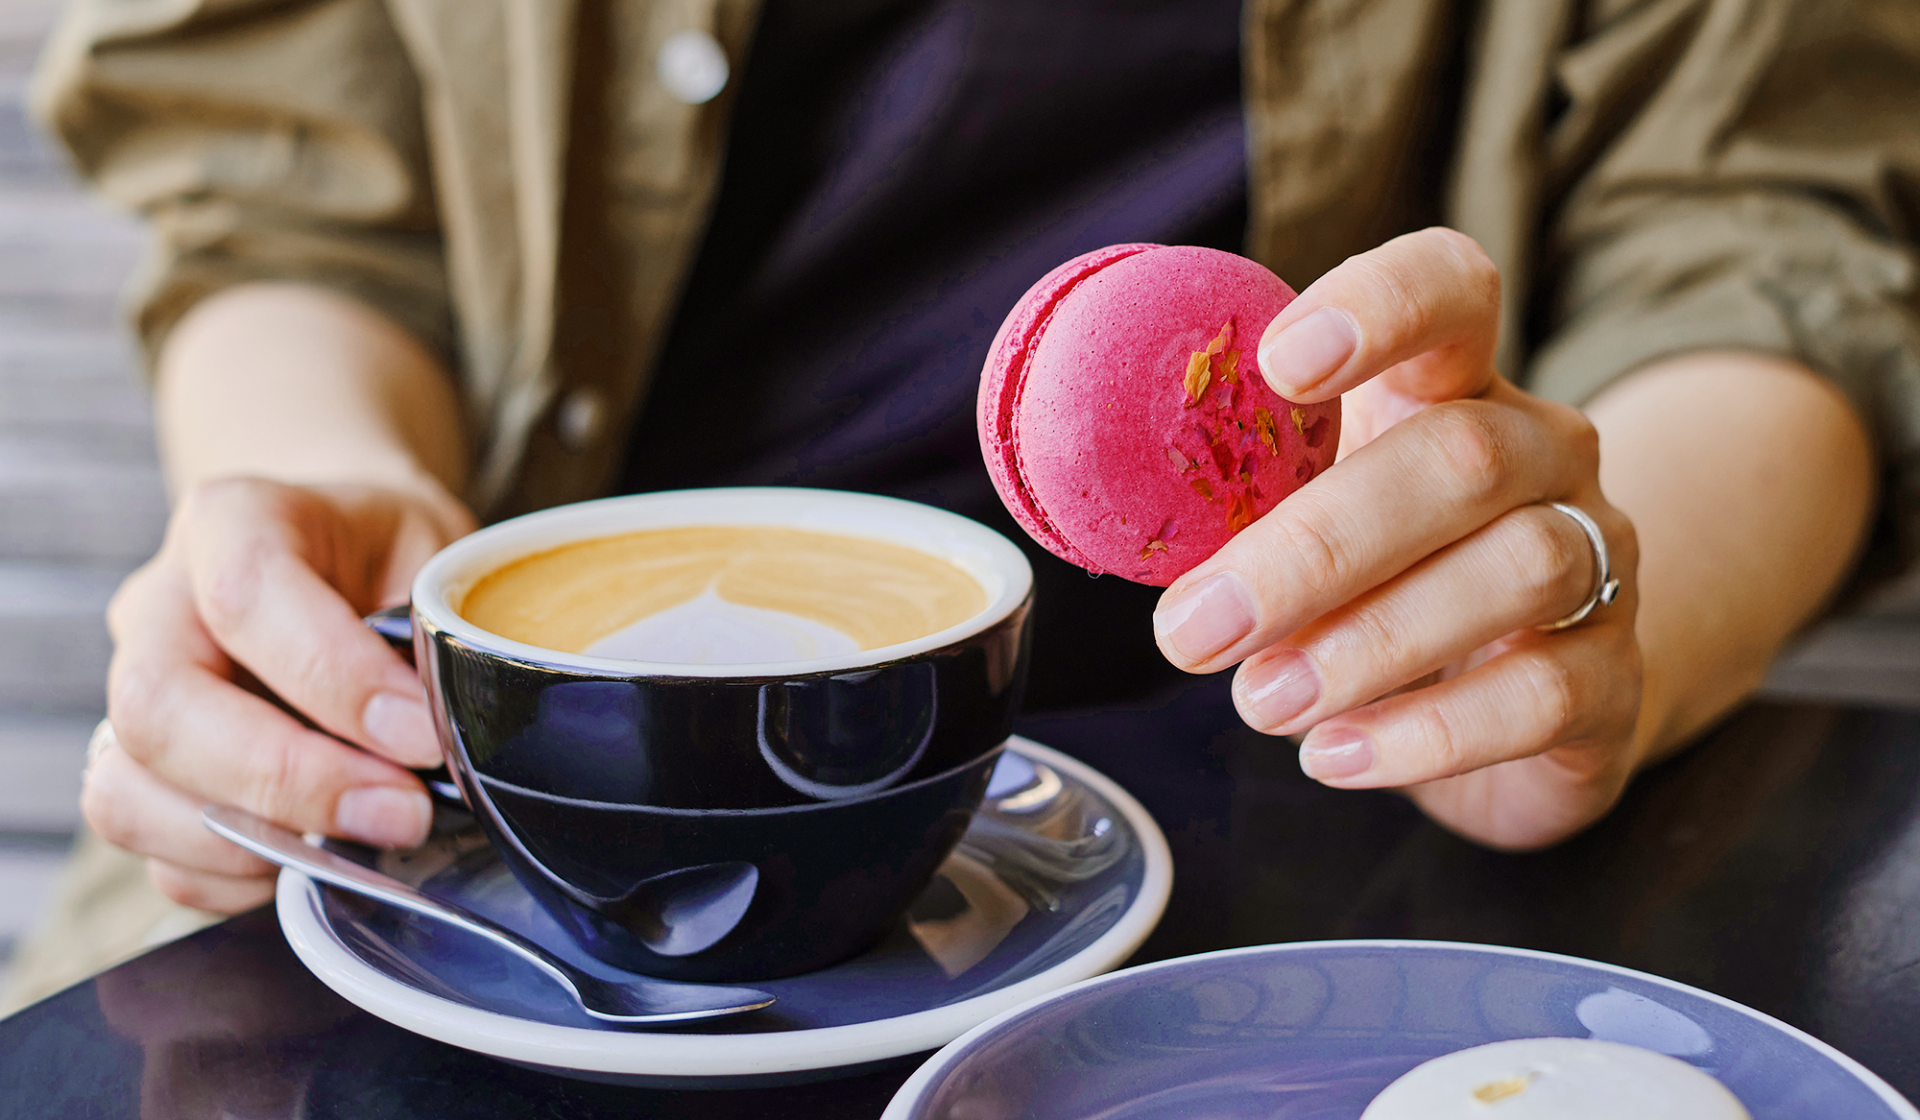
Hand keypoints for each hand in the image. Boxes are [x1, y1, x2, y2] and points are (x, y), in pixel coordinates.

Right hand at [84, 478, 475, 910]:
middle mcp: (160, 606)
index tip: (422, 735)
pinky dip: (236, 878)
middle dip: (289, 781)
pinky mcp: (142, 775)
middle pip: (158, 707)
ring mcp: (136, 694)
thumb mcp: (434, 551)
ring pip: (127, 791)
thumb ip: (433, 628)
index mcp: (234, 520)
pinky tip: (316, 856)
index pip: (245, 593)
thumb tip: (446, 741)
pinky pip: (153, 854)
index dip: (335, 678)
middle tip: (403, 814)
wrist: (351, 555)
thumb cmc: (397, 555)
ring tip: (362, 844)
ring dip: (253, 840)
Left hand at [1152, 227, 1642, 848]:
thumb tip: (1100, 511)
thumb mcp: (1309, 515)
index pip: (1451, 291)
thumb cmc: (1385, 581)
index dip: (1381, 305)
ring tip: (1259, 702)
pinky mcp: (1615, 680)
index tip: (1282, 363)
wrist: (1529, 702)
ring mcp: (1601, 560)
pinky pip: (1544, 693)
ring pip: (1518, 570)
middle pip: (1462, 459)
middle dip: (1313, 549)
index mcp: (1456, 384)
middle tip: (1196, 631)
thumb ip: (1237, 497)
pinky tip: (1335, 754)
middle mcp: (1546, 453)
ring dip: (1368, 644)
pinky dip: (1427, 733)